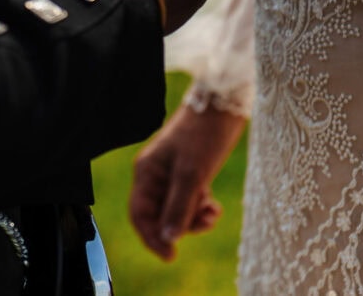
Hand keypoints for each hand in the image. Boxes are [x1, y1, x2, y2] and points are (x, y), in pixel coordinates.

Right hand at [129, 103, 246, 260]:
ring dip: (194, 218)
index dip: (152, 237)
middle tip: (205, 221)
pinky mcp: (188, 175)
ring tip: (213, 212)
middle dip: (181, 225)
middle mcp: (154, 176)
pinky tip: (214, 206)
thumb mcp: (192, 174)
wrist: (222, 108)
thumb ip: (179, 207)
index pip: (140, 214)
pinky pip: (188, 202)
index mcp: (146, 173)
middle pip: (159, 215)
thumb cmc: (203, 136)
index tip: (171, 255)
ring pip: (176, 211)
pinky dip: (200, 209)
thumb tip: (169, 238)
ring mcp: (171, 176)